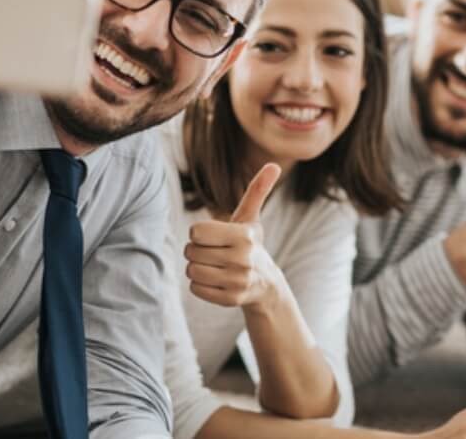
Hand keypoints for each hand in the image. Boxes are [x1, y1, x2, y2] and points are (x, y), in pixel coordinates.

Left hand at [185, 164, 283, 309]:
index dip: (200, 233)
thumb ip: (258, 190)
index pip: (196, 232)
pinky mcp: (231, 299)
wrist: (265, 283)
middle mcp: (243, 259)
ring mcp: (238, 281)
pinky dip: (200, 284)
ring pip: (192, 271)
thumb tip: (274, 165)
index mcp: (244, 235)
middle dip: (196, 251)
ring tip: (214, 266)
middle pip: (191, 252)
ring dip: (197, 267)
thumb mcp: (251, 218)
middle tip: (214, 252)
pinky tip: (216, 280)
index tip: (214, 236)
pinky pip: (195, 288)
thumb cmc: (250, 244)